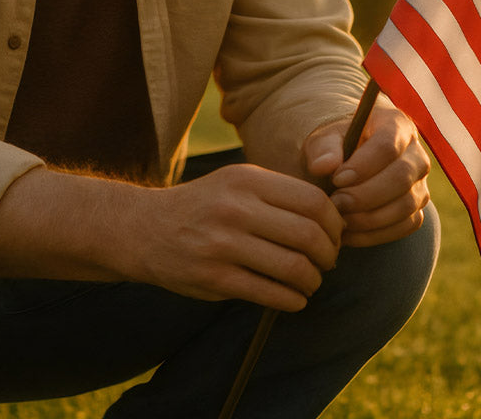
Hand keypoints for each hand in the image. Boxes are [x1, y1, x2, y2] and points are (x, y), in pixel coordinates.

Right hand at [140, 163, 343, 311]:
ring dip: (313, 280)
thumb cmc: (203, 205)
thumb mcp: (237, 182)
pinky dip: (292, 300)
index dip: (334, 223)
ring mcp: (224, 244)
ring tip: (311, 282)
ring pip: (293, 267)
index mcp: (248, 179)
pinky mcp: (214, 278)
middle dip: (329, 254)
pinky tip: (295, 299)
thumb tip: (330, 215)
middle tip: (328, 262)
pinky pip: (269, 293)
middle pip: (308, 234)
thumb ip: (277, 193)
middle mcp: (237, 208)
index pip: (312, 201)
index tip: (335, 236)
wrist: (145, 228)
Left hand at [302, 101, 430, 247]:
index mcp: (395, 124)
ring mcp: (421, 183)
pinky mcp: (418, 209)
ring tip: (339, 219)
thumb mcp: (324, 139)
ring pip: (406, 205)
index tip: (337, 179)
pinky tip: (349, 233)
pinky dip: (376, 234)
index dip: (363, 166)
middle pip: (401, 177)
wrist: (347, 163)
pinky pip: (406, 226)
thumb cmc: (337, 146)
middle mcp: (416, 153)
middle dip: (366, 195)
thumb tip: (323, 166)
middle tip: (336, 203)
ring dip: (370, 218)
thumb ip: (323, 149)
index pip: (388, 145)